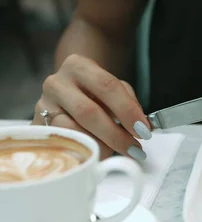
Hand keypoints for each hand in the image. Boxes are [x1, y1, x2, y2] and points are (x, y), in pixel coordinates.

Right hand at [32, 54, 151, 159]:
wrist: (65, 94)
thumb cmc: (95, 93)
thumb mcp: (114, 90)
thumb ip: (129, 103)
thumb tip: (142, 125)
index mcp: (79, 66)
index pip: (107, 86)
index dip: (127, 110)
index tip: (144, 130)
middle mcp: (56, 83)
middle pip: (88, 112)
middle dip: (116, 134)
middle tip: (135, 148)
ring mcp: (43, 105)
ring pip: (72, 131)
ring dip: (100, 146)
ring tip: (116, 152)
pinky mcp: (37, 127)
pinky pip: (63, 144)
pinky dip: (84, 151)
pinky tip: (98, 154)